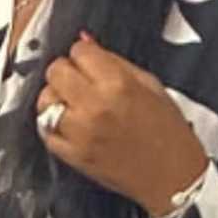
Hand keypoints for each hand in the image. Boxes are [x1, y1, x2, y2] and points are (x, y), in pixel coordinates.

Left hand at [36, 34, 212, 217]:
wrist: (171, 177)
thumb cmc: (168, 133)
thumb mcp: (150, 85)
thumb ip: (114, 61)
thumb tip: (86, 41)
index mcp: (117, 84)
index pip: (79, 51)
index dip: (85, 54)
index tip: (91, 62)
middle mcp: (94, 106)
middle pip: (56, 71)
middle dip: (67, 71)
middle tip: (80, 81)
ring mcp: (79, 132)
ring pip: (45, 100)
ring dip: (56, 97)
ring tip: (74, 103)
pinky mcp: (72, 155)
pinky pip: (45, 130)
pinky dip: (52, 123)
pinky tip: (69, 124)